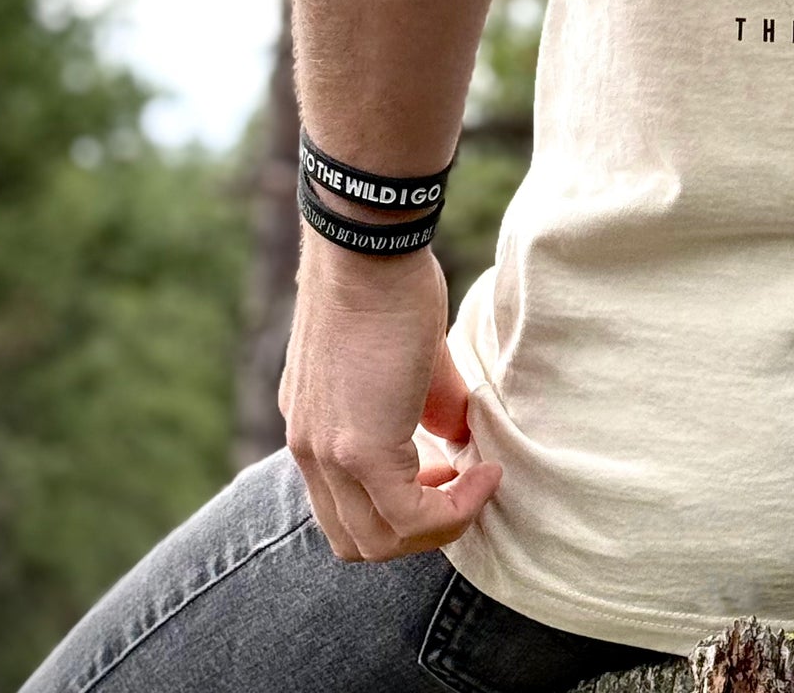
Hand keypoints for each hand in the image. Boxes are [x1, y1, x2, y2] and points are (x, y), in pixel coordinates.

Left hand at [280, 238, 502, 560]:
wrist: (367, 252)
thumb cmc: (388, 281)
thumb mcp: (406, 355)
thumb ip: (428, 402)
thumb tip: (458, 434)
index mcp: (313, 427)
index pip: (343, 506)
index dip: (398, 510)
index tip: (446, 477)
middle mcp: (309, 450)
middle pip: (354, 539)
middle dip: (417, 533)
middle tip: (460, 489)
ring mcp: (328, 454)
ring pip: (377, 541)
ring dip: (437, 528)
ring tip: (476, 483)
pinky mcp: (358, 449)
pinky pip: (408, 517)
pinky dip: (452, 512)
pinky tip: (484, 476)